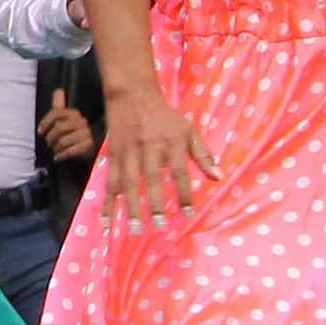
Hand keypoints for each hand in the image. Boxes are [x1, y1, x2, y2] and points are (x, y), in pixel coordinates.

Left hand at [38, 100, 96, 164]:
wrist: (94, 145)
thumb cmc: (75, 131)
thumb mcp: (67, 117)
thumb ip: (61, 105)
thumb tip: (58, 90)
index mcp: (74, 113)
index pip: (56, 112)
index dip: (45, 122)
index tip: (40, 131)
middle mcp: (81, 121)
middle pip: (58, 128)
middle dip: (50, 137)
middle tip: (49, 143)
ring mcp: (85, 134)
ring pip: (63, 141)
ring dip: (56, 148)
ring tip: (55, 150)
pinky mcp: (88, 146)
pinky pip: (70, 151)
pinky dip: (62, 155)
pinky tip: (58, 157)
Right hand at [103, 84, 214, 224]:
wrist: (133, 95)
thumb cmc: (165, 116)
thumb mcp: (188, 130)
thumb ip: (203, 154)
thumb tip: (218, 177)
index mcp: (171, 143)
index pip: (179, 171)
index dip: (183, 193)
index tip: (187, 214)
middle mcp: (150, 149)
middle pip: (152, 179)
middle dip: (155, 203)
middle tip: (159, 225)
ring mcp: (129, 153)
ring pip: (128, 183)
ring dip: (130, 207)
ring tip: (134, 229)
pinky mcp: (114, 156)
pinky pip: (110, 181)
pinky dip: (108, 202)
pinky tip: (107, 220)